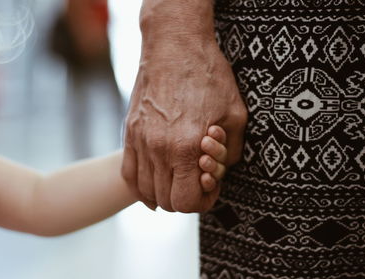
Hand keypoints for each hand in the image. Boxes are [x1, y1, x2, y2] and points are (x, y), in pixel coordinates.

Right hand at [122, 0, 246, 212]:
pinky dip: (141, 186)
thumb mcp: (235, 115)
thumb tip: (219, 173)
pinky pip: (128, 173)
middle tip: (198, 181)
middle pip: (167, 201)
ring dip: (166, 193)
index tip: (210, 187)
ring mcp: (139, 141)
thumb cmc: (209, 76)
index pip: (186, 202)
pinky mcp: (129, 132)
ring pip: (146, 190)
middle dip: (187, 198)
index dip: (203, 202)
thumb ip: (231, 153)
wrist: (174, 45)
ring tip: (179, 178)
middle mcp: (157, 149)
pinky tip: (154, 184)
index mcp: (186, 147)